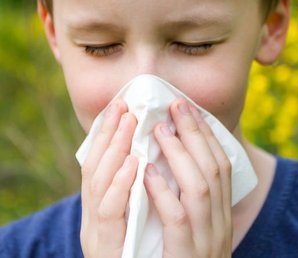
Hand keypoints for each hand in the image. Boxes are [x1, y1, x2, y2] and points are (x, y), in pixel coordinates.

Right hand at [80, 99, 138, 257]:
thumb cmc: (141, 253)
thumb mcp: (137, 218)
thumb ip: (140, 192)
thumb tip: (153, 156)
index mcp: (101, 208)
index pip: (97, 164)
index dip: (106, 134)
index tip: (119, 106)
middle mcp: (91, 219)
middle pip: (93, 169)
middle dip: (109, 135)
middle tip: (123, 106)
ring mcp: (96, 234)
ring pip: (96, 187)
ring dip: (114, 151)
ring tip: (128, 123)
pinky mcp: (106, 250)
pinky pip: (110, 216)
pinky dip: (120, 188)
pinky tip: (135, 166)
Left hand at [144, 99, 232, 257]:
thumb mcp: (199, 228)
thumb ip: (192, 198)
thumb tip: (180, 160)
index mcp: (223, 214)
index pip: (220, 165)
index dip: (206, 135)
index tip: (190, 109)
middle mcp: (220, 224)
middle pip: (212, 168)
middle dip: (195, 134)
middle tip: (177, 105)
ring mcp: (207, 242)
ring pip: (199, 188)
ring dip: (179, 155)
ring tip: (159, 130)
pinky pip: (178, 220)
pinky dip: (163, 192)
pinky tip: (146, 171)